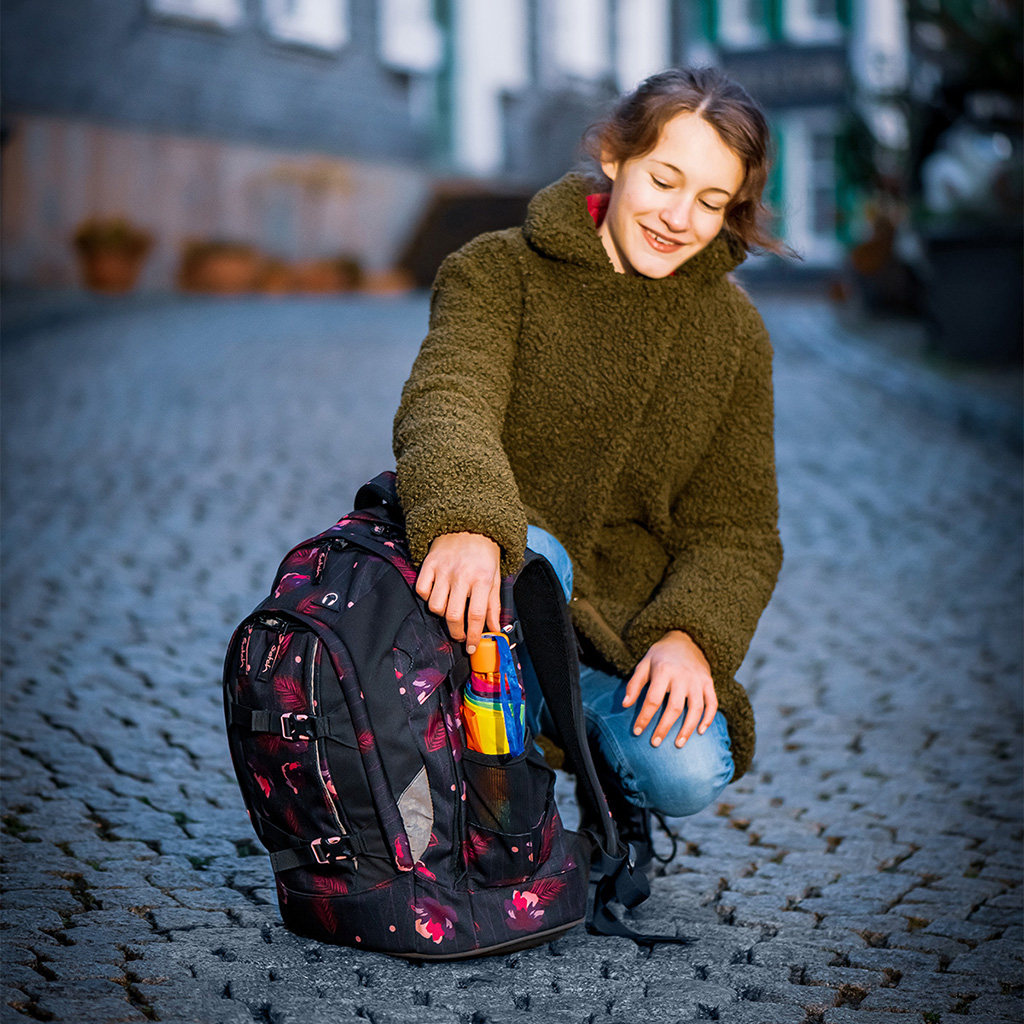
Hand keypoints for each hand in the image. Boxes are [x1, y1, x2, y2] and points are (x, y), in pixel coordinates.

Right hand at [416, 533, 500, 652]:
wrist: (469, 523)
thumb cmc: (484, 553)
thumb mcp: (496, 577)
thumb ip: (494, 605)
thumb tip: (494, 630)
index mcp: (483, 579)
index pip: (477, 615)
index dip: (474, 636)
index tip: (472, 647)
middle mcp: (462, 576)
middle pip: (453, 616)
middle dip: (456, 633)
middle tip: (461, 635)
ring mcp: (443, 570)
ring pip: (435, 606)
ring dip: (442, 614)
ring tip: (451, 609)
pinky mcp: (428, 564)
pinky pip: (421, 590)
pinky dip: (427, 596)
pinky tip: (437, 593)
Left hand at [622, 630, 716, 748]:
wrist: (684, 639)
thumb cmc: (660, 656)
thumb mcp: (643, 665)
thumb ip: (634, 684)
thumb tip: (625, 705)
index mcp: (663, 671)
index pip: (653, 700)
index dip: (644, 717)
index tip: (636, 732)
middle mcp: (682, 677)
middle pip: (674, 708)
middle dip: (664, 728)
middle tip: (655, 743)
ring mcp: (697, 680)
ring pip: (696, 709)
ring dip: (687, 729)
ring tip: (678, 744)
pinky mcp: (708, 683)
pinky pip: (712, 703)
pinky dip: (708, 719)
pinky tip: (701, 732)